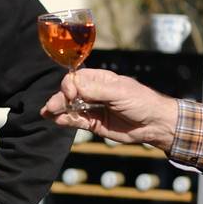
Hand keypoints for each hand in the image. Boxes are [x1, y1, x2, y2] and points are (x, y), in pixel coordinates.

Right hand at [39, 69, 178, 150]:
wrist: (155, 124)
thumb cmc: (141, 102)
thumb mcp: (119, 92)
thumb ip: (96, 90)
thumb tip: (73, 86)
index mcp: (100, 79)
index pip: (76, 78)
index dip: (69, 86)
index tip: (71, 95)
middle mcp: (93, 92)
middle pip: (69, 93)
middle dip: (59, 98)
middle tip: (51, 107)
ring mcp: (92, 108)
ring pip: (69, 107)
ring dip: (58, 109)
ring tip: (47, 114)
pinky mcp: (93, 124)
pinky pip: (76, 121)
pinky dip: (66, 120)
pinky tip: (58, 120)